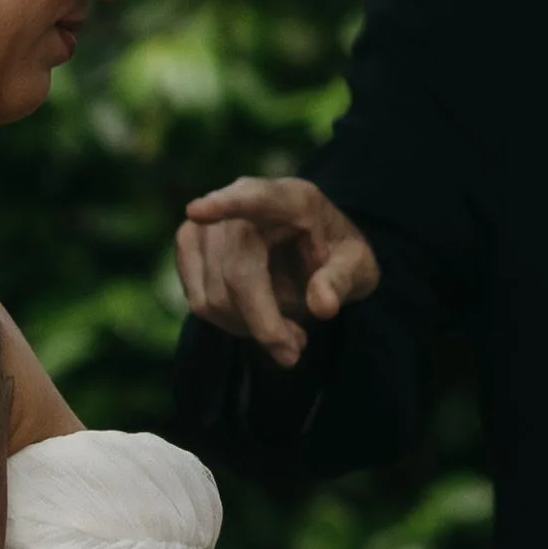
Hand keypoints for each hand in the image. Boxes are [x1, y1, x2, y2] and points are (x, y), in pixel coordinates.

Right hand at [177, 177, 380, 370]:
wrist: (312, 247)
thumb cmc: (337, 254)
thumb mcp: (358, 266)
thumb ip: (342, 280)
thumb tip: (323, 306)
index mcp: (291, 198)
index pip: (255, 198)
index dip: (225, 205)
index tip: (198, 211)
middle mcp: (242, 199)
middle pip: (239, 273)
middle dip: (264, 323)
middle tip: (295, 351)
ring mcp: (209, 221)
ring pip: (215, 295)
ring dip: (249, 327)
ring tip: (287, 331)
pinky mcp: (189, 243)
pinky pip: (200, 301)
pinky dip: (229, 322)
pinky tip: (258, 319)